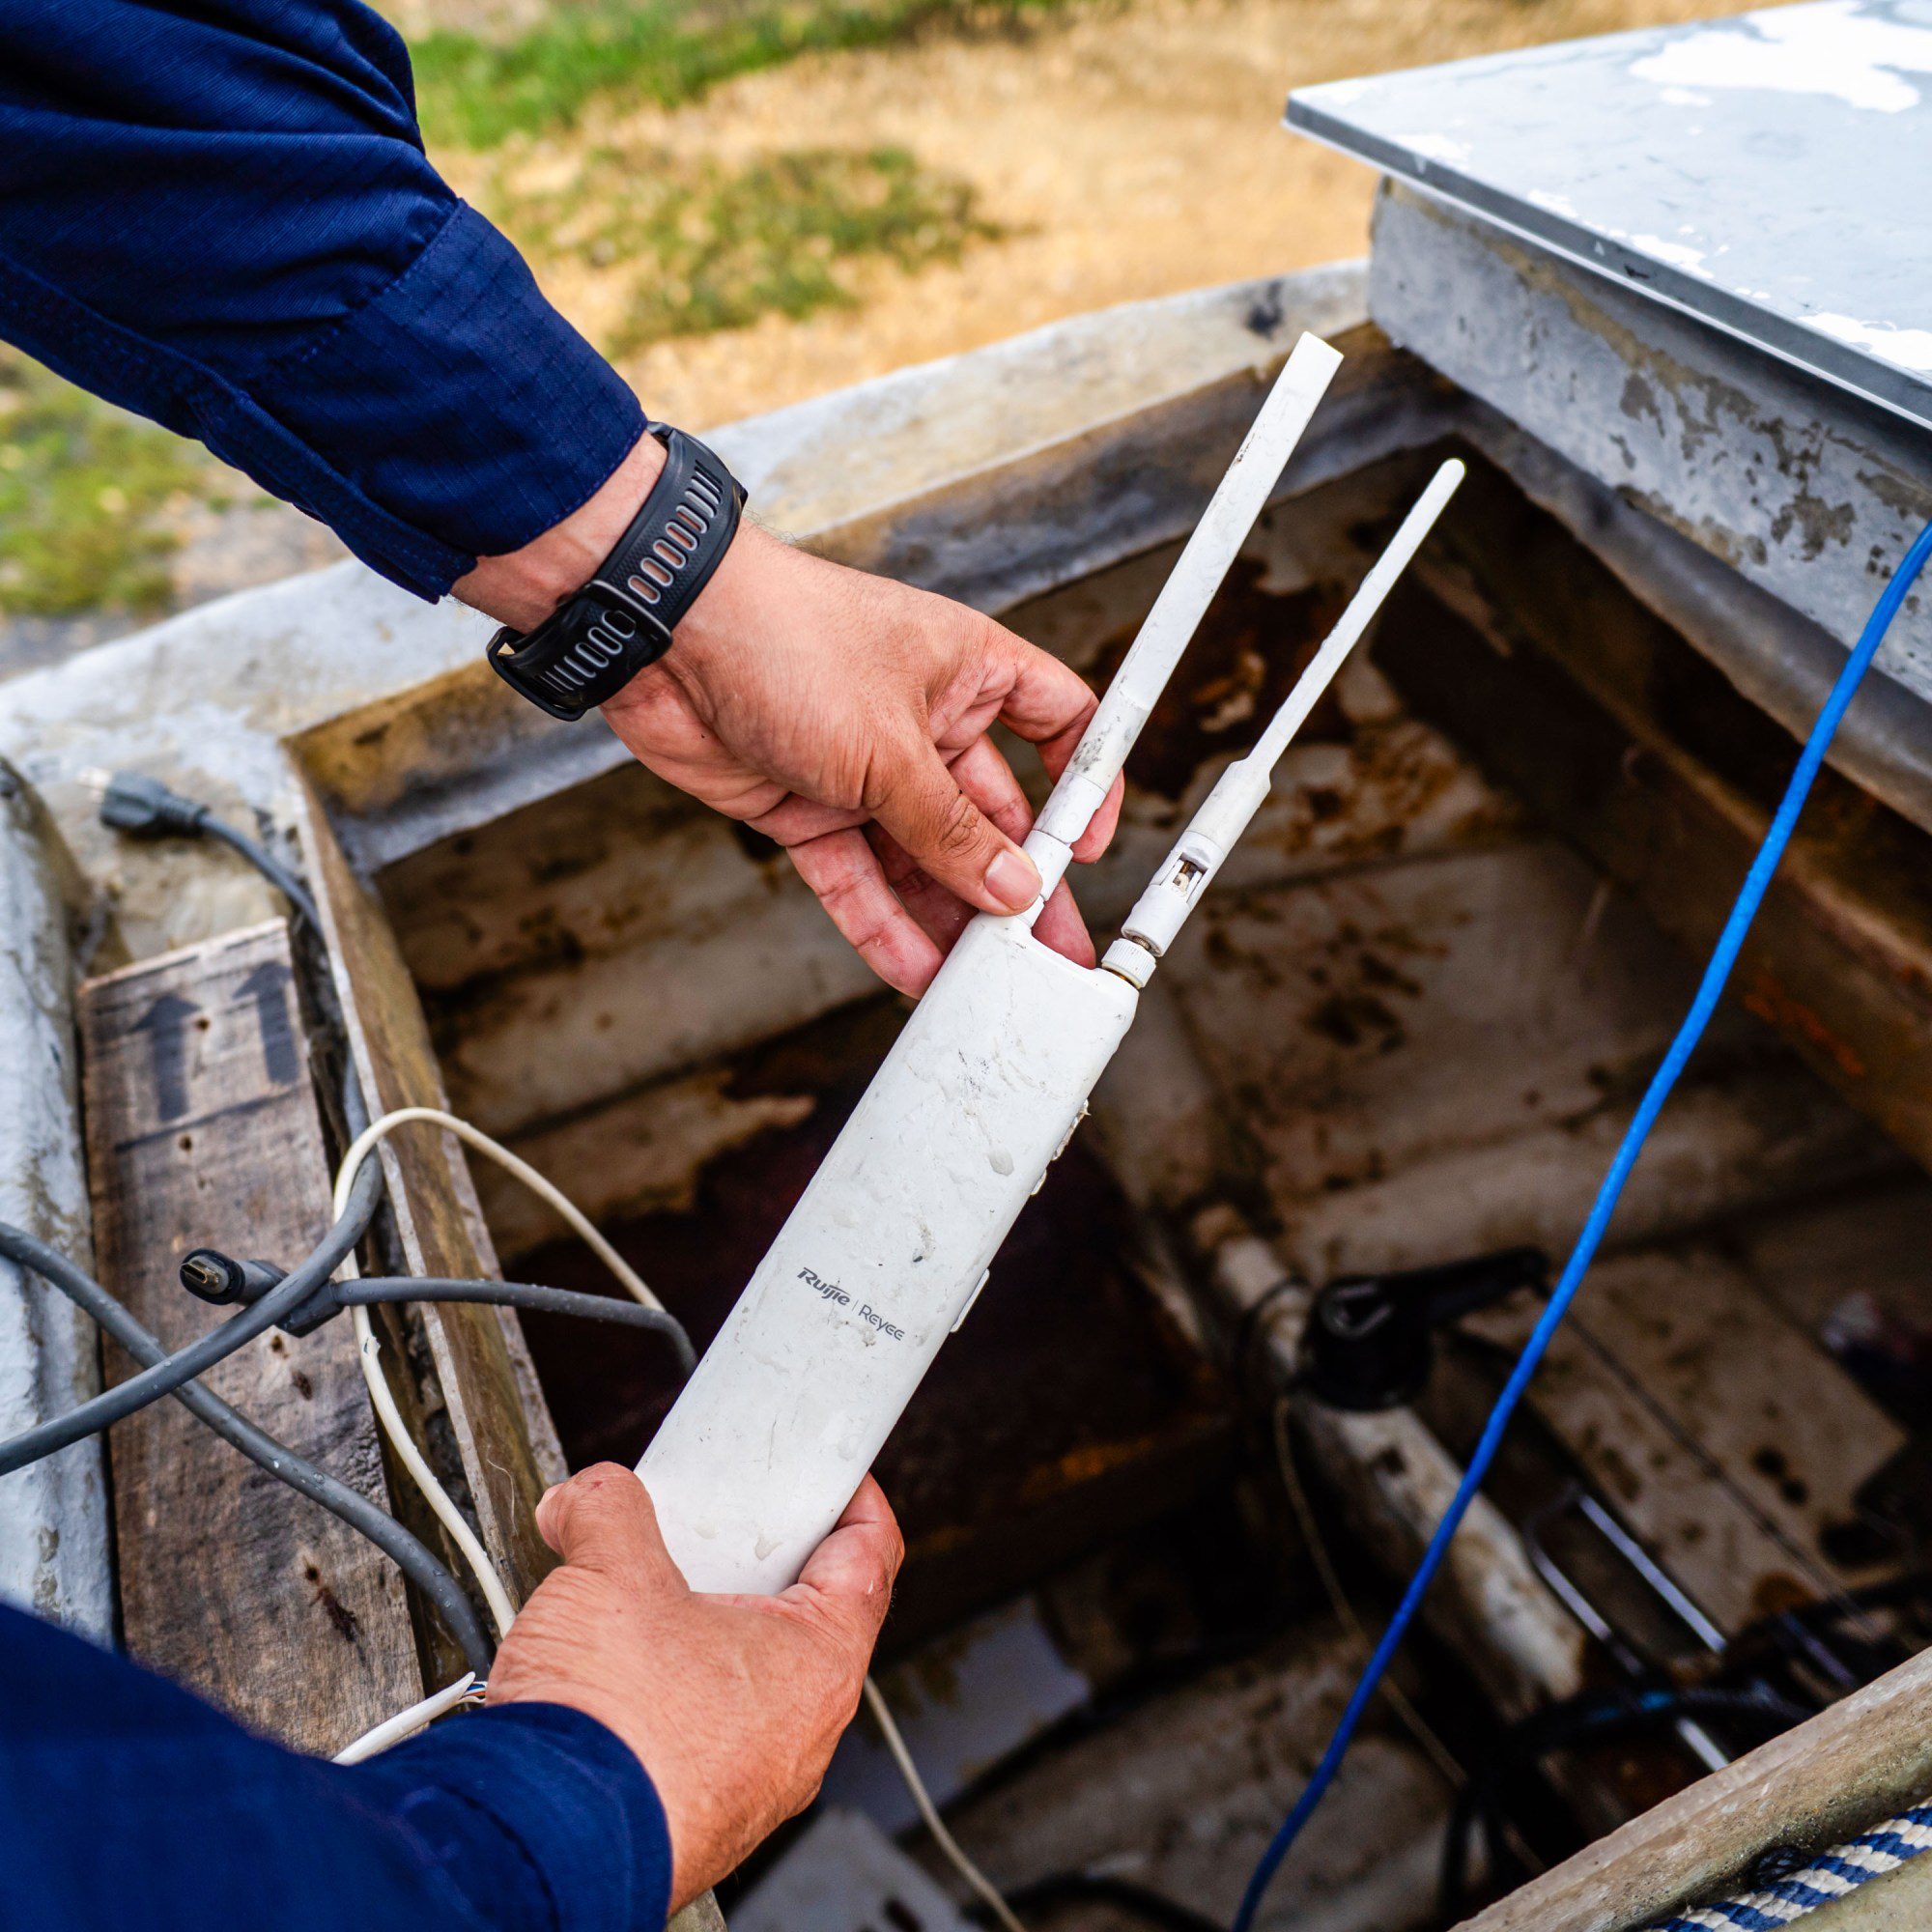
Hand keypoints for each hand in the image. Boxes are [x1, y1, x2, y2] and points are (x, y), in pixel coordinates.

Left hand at [456, 438, 1122, 995]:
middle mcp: (923, 719)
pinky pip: (859, 878)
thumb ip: (953, 830)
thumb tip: (1012, 887)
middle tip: (1046, 948)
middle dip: (1017, 883)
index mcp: (967, 671)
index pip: (1058, 721)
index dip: (1084, 782)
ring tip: (983, 978)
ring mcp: (864, 768)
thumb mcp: (891, 747)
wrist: (664, 637)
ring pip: (923, 859)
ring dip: (951, 917)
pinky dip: (884, 923)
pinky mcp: (808, 808)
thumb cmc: (785, 638)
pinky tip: (914, 969)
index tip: (1092, 845)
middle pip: (990, 814)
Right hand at [486, 1465, 902, 1907]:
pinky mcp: (698, 1813)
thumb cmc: (612, 1728)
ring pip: (748, 1678)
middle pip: (803, 1614)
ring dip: (700, 1631)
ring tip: (642, 1599)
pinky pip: (702, 1732)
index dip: (852, 1498)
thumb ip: (610, 1509)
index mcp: (820, 1660)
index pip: (869, 1555)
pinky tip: (615, 1674)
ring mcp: (753, 1781)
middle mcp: (803, 1730)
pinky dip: (669, 1692)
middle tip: (711, 1527)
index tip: (832, 1474)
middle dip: (753, 1562)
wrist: (543, 1845)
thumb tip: (593, 1498)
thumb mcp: (610, 1572)